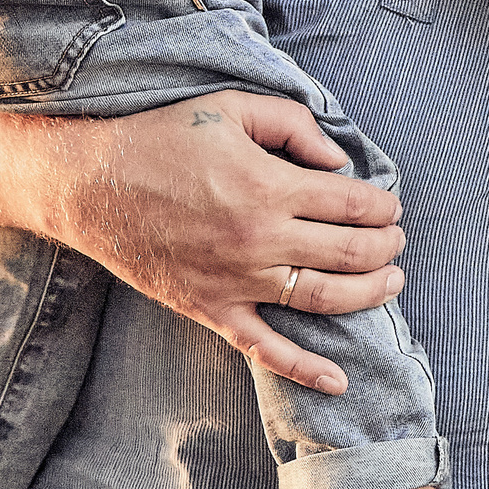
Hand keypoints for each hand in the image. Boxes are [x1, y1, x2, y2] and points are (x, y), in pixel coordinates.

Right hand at [0, 77, 408, 393]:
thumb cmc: (163, 138)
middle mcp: (260, 239)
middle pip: (349, 252)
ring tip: (390, 283)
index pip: (353, 203)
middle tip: (396, 240)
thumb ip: (293, 126)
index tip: (391, 205)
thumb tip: (339, 162)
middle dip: (385, 247)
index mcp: (269, 186)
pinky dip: (305, 369)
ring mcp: (236, 281)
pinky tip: (338, 380)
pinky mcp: (210, 308)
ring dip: (367, 294)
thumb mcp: (231, 108)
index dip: (383, 206)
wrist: (91, 184)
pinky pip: (265, 348)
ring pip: (322, 298)